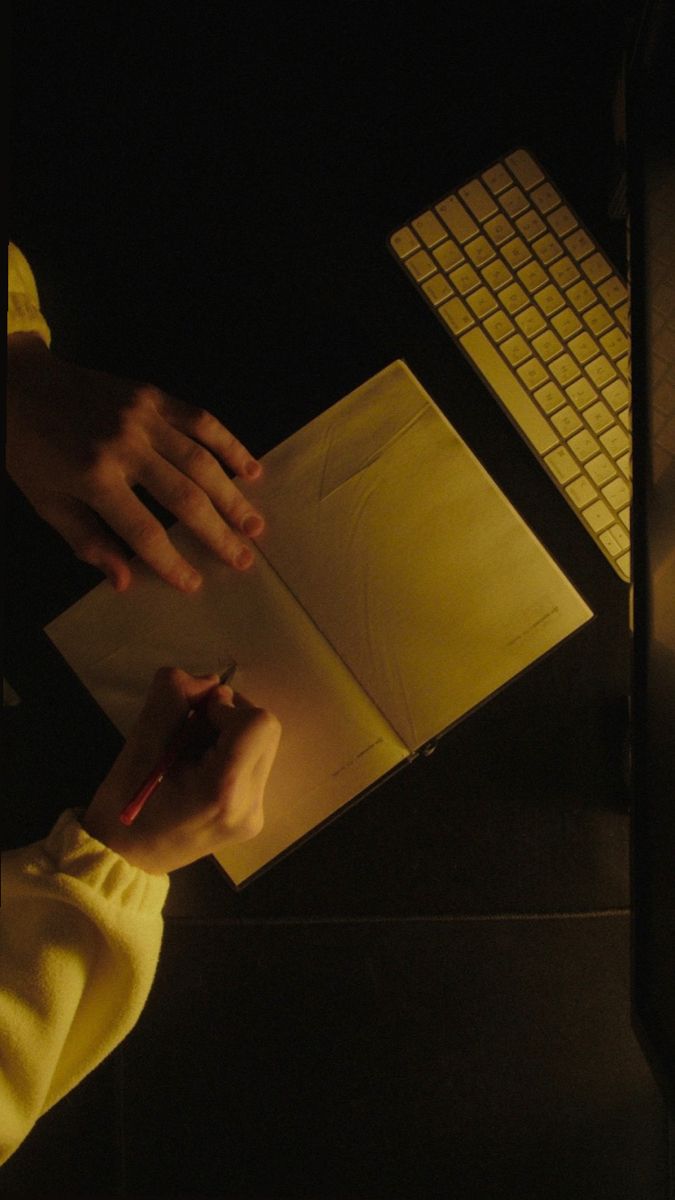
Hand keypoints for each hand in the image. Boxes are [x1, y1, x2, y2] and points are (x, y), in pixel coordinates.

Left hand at [6, 334, 264, 592]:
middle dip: (217, 532)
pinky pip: (200, 420)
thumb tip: (125, 581)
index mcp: (93, 477)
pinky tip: (250, 469)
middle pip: (183, 498)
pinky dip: (229, 445)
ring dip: (233, 496)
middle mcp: (124, 447)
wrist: (21, 383)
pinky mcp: (153, 395)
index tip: (194, 584)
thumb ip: (87, 540)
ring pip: (201, 461)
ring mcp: (142, 417)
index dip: (171, 562)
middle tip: (244, 559)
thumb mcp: (47, 502)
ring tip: (255, 525)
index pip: (142, 530)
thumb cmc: (29, 450)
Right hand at [82, 668, 280, 873]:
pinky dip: (230, 755)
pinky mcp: (253, 817)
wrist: (121, 860)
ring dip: (229, 736)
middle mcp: (251, 806)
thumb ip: (174, 696)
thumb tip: (212, 682)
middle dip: (229, 718)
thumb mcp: (139, 742)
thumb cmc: (125, 806)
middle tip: (189, 734)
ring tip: (190, 757)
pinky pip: (254, 764)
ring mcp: (256, 815)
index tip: (194, 720)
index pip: (258, 723)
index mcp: (224, 792)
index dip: (226, 708)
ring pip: (262, 744)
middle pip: (266, 730)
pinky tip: (199, 771)